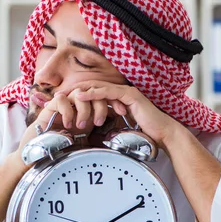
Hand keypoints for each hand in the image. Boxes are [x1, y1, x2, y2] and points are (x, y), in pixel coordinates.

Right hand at [14, 89, 126, 163]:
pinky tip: (68, 124)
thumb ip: (100, 134)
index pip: (103, 96)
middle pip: (93, 92)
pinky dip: (68, 111)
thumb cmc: (62, 146)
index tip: (122, 113)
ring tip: (81, 126)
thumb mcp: (86, 140)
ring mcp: (64, 103)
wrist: (39, 151)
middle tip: (99, 121)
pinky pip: (62, 100)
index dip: (114, 101)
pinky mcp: (51, 106)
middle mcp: (76, 103)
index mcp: (87, 108)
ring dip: (83, 110)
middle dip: (100, 106)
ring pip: (79, 95)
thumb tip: (121, 137)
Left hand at [59, 81, 184, 149]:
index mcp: (119, 99)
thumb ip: (110, 124)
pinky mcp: (130, 95)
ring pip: (99, 87)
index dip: (79, 96)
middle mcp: (122, 92)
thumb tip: (97, 130)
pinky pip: (108, 92)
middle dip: (75, 90)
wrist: (162, 134)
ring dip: (81, 91)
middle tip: (59, 95)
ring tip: (66, 94)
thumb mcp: (121, 128)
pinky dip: (93, 93)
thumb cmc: (145, 134)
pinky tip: (81, 96)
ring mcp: (126, 92)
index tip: (64, 101)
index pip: (95, 93)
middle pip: (94, 87)